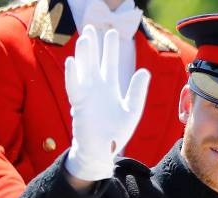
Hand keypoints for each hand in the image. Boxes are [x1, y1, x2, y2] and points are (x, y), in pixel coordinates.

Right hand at [64, 25, 150, 180]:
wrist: (104, 150)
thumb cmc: (116, 132)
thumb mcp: (132, 110)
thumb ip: (138, 91)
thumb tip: (145, 72)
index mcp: (110, 88)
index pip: (110, 64)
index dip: (110, 49)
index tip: (112, 33)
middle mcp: (96, 88)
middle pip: (95, 62)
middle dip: (94, 45)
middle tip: (93, 27)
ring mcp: (87, 95)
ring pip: (83, 71)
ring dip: (84, 55)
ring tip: (85, 38)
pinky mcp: (79, 105)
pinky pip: (74, 87)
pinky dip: (72, 75)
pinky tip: (72, 61)